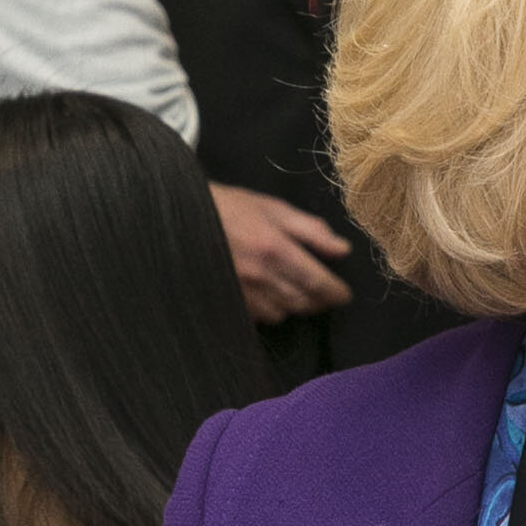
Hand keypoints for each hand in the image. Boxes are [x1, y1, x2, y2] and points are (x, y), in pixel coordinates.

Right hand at [211, 183, 352, 322]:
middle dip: (319, 301)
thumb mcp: (274, 208)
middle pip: (302, 302)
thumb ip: (311, 230)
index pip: (317, 283)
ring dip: (295, 306)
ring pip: (282, 314)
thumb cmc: (231, 208)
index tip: (344, 295)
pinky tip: (270, 295)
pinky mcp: (226, 302)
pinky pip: (258, 318)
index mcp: (275, 249)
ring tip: (296, 291)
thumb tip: (343, 250)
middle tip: (325, 293)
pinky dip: (270, 310)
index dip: (336, 293)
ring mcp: (240, 293)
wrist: (181, 218)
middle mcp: (259, 276)